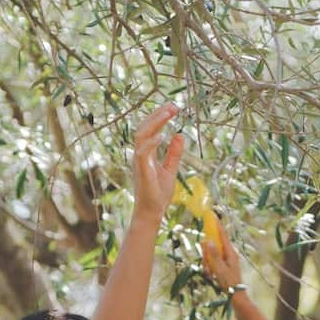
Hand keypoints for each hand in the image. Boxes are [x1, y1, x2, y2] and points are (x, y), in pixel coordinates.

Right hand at [132, 103, 184, 218]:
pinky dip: (152, 142)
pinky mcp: (142, 171)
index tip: (173, 107)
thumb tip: (179, 135)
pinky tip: (163, 135)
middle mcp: (140, 155)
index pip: (150, 129)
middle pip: (144, 128)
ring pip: (141, 136)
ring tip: (168, 113)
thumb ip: (173, 153)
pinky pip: (142, 153)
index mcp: (146, 154)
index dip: (159, 117)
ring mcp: (139, 162)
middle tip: (173, 105)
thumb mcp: (170, 169)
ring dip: (155, 123)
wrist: (152, 213)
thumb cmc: (158, 194)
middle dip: (157, 115)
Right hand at [201, 232, 242, 291]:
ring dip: (208, 263)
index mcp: (230, 252)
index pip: (222, 235)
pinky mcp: (224, 263)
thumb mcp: (219, 268)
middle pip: (214, 246)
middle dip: (207, 255)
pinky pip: (213, 261)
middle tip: (208, 266)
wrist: (235, 293)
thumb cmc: (229, 281)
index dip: (217, 226)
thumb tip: (208, 241)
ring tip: (210, 273)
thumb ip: (213, 254)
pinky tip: (211, 275)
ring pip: (212, 254)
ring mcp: (226, 258)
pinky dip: (210, 267)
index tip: (213, 216)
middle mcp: (229, 253)